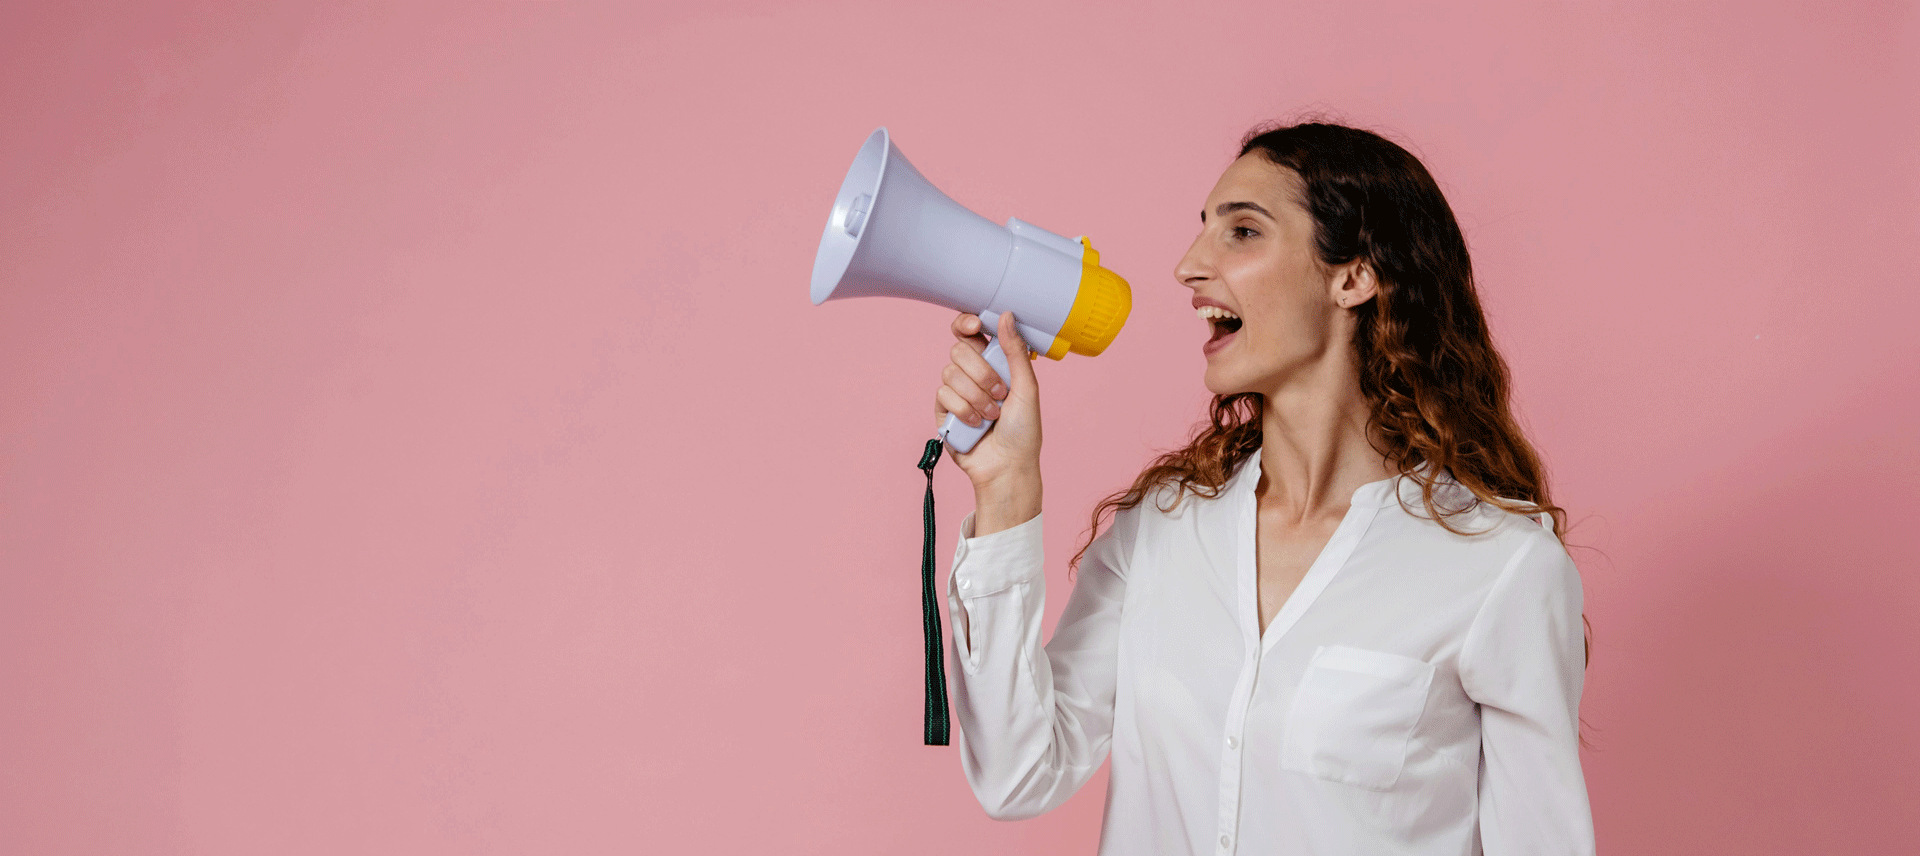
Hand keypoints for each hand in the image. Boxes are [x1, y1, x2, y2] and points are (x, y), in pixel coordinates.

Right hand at [934, 312, 1042, 524]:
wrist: (1008, 467)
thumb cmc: (1024, 431)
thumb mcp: (1027, 387)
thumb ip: (1015, 351)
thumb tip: (1006, 315)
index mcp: (994, 362)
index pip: (970, 332)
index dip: (967, 324)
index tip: (975, 327)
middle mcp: (972, 374)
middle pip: (959, 350)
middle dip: (981, 372)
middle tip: (1000, 392)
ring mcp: (956, 392)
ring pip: (950, 373)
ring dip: (976, 396)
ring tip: (992, 415)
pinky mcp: (943, 412)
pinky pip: (943, 395)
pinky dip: (964, 410)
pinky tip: (976, 424)